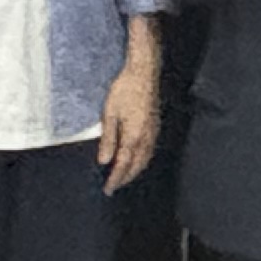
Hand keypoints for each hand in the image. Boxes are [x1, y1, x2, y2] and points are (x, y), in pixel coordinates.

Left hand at [97, 50, 159, 192]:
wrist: (144, 72)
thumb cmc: (124, 89)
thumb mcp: (110, 113)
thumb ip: (108, 139)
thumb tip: (104, 161)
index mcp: (134, 136)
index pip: (123, 165)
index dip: (115, 178)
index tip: (108, 189)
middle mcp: (146, 138)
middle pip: (137, 165)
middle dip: (125, 178)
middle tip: (114, 186)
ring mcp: (153, 132)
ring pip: (145, 159)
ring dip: (134, 170)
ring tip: (124, 176)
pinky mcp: (156, 126)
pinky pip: (149, 150)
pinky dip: (142, 160)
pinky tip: (136, 159)